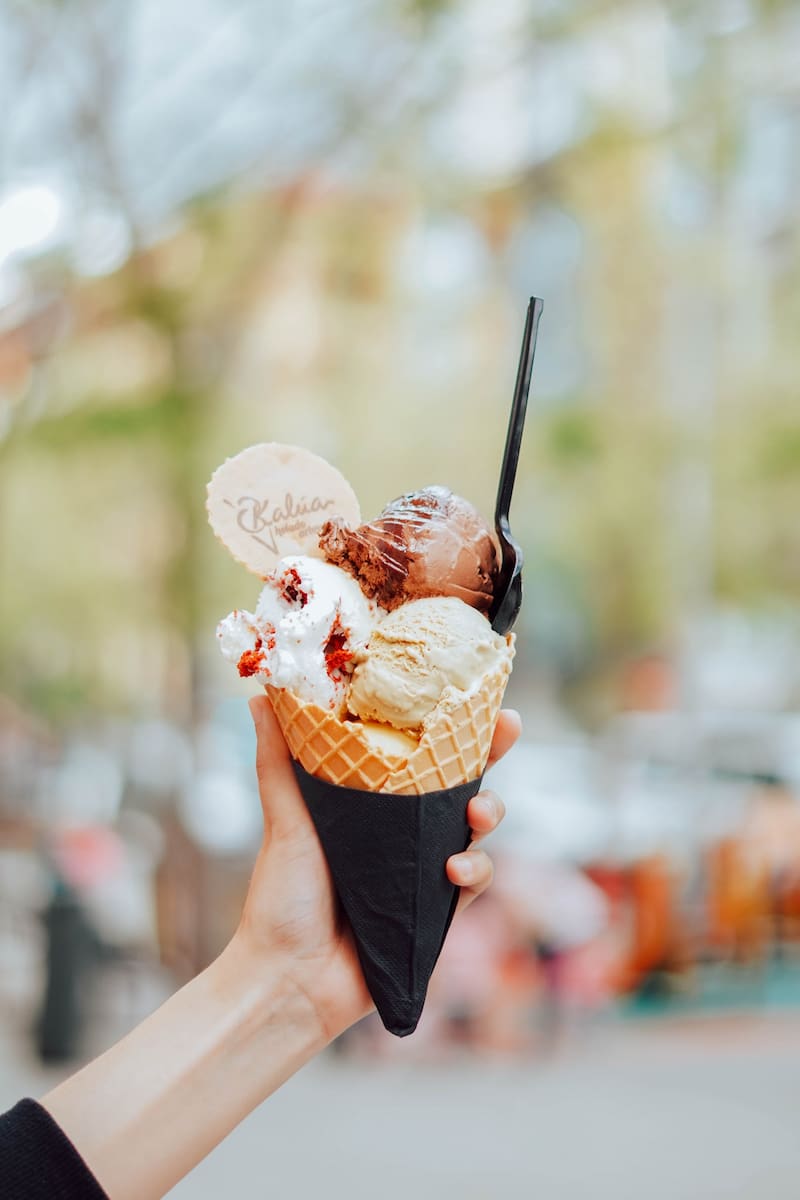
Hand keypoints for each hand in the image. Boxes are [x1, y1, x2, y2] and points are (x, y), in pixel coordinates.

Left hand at [235, 696, 520, 1044]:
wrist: (289, 980)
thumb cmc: (281, 899)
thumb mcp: (284, 820)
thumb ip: (278, 761)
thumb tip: (259, 694)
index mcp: (370, 802)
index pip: (419, 751)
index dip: (452, 723)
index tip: (476, 693)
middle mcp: (401, 831)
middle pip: (461, 780)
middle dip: (492, 752)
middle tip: (506, 729)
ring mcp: (422, 870)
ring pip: (476, 827)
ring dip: (488, 811)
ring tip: (478, 812)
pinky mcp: (436, 911)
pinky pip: (473, 881)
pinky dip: (474, 871)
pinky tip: (454, 870)